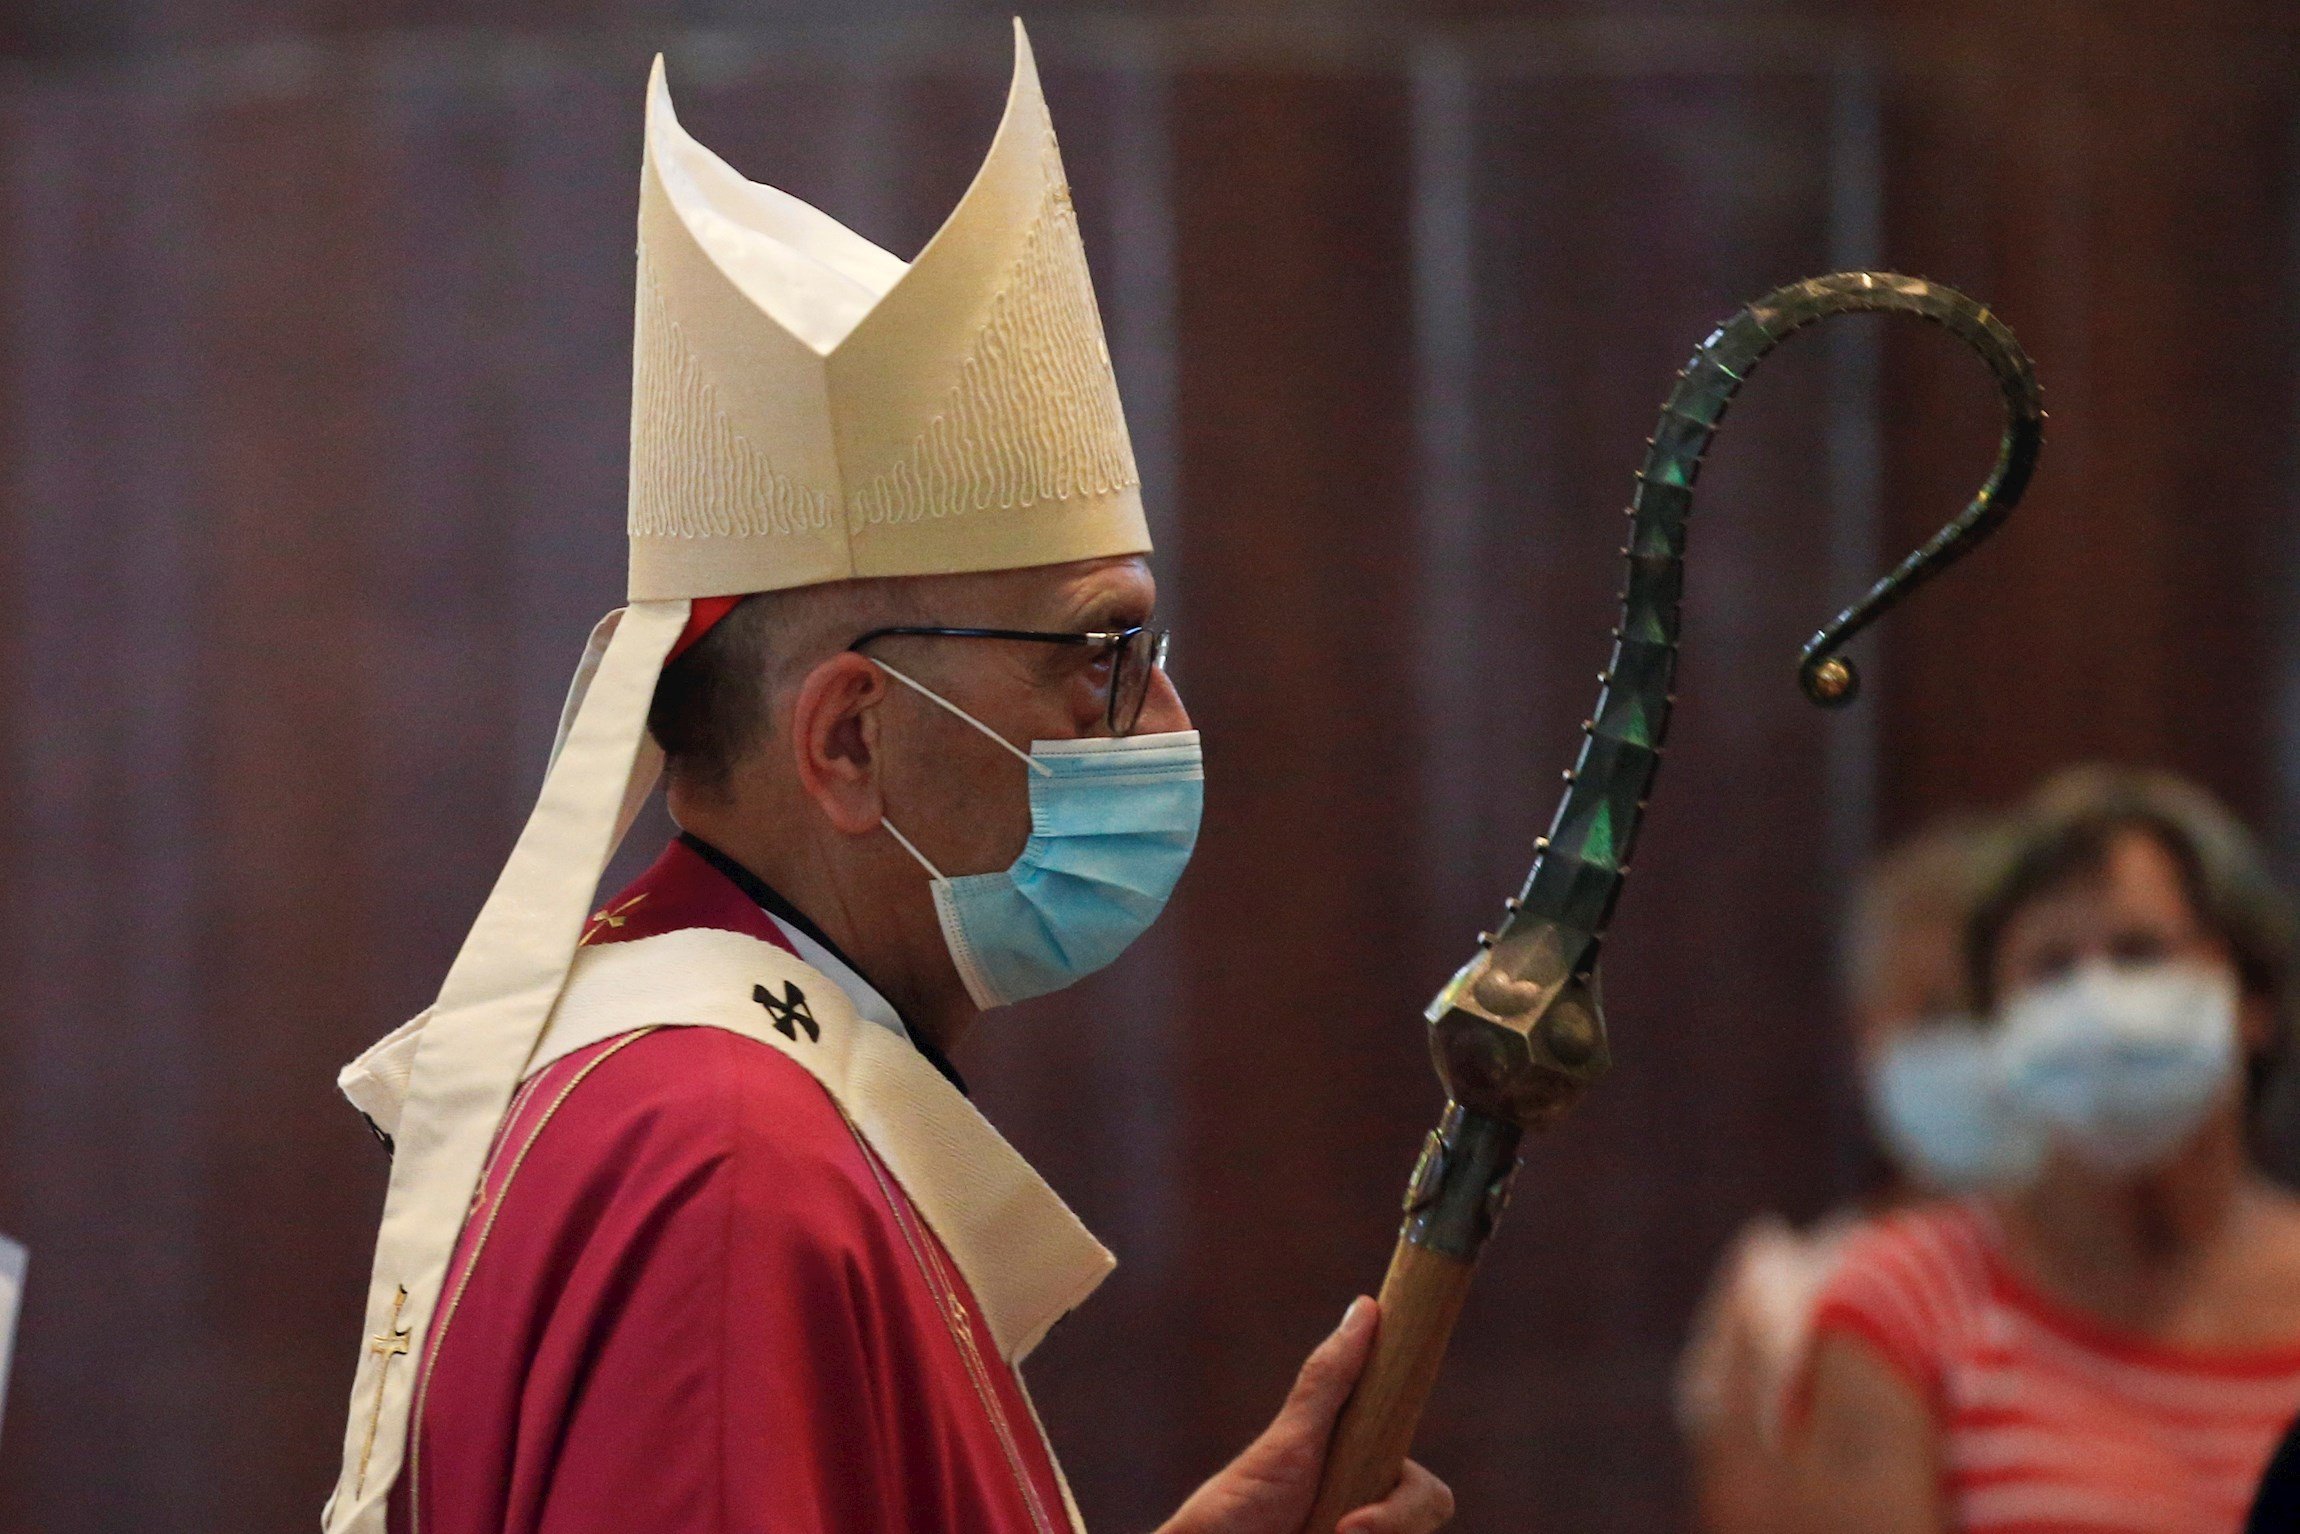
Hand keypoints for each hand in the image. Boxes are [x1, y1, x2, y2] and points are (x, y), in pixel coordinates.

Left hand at [1156, 1297, 1454, 1533]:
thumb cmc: (1235, 1505)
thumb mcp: (1288, 1443)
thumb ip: (1329, 1381)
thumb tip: (1366, 1307)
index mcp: (1368, 1481)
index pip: (1426, 1494)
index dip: (1410, 1505)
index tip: (1356, 1522)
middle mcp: (1372, 1517)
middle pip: (1424, 1520)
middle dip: (1386, 1527)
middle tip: (1337, 1532)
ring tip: (1319, 1533)